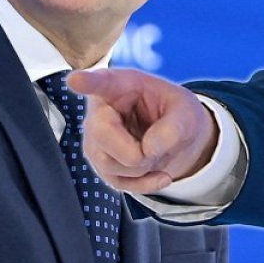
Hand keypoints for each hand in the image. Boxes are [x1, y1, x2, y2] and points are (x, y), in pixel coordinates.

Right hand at [68, 68, 216, 193]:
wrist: (178, 138)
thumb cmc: (177, 114)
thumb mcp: (187, 113)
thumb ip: (173, 127)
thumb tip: (147, 150)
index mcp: (122, 86)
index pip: (102, 83)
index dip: (87, 81)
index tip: (75, 79)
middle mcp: (101, 111)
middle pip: (102, 134)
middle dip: (136, 151)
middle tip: (157, 148)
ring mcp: (96, 139)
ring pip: (109, 163)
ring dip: (143, 167)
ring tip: (158, 153)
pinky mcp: (101, 163)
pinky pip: (118, 182)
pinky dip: (145, 183)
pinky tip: (161, 175)